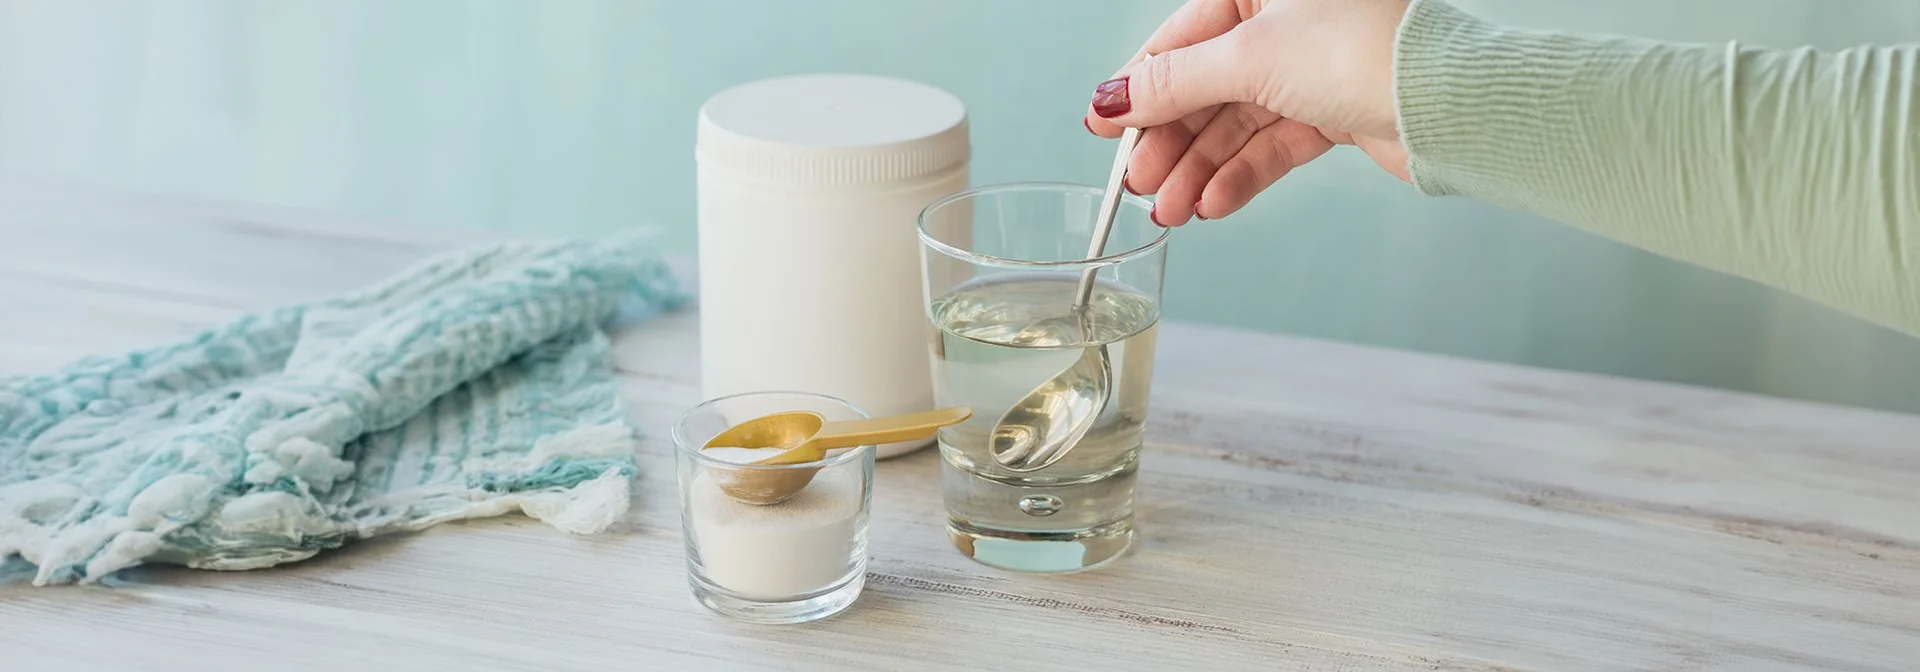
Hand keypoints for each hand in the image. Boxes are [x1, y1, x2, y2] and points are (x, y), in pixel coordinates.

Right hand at [1083, 0, 1412, 225]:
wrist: (1451, 102)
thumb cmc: (1364, 51)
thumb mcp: (1248, 59)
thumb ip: (1173, 84)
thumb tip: (1108, 100)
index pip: (1180, 40)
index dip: (1139, 90)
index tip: (1104, 130)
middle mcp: (1285, 21)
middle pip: (1205, 88)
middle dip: (1171, 143)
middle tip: (1138, 186)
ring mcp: (1310, 68)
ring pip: (1236, 124)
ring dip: (1200, 170)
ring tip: (1171, 211)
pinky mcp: (1334, 112)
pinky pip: (1272, 145)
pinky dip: (1241, 176)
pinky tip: (1212, 204)